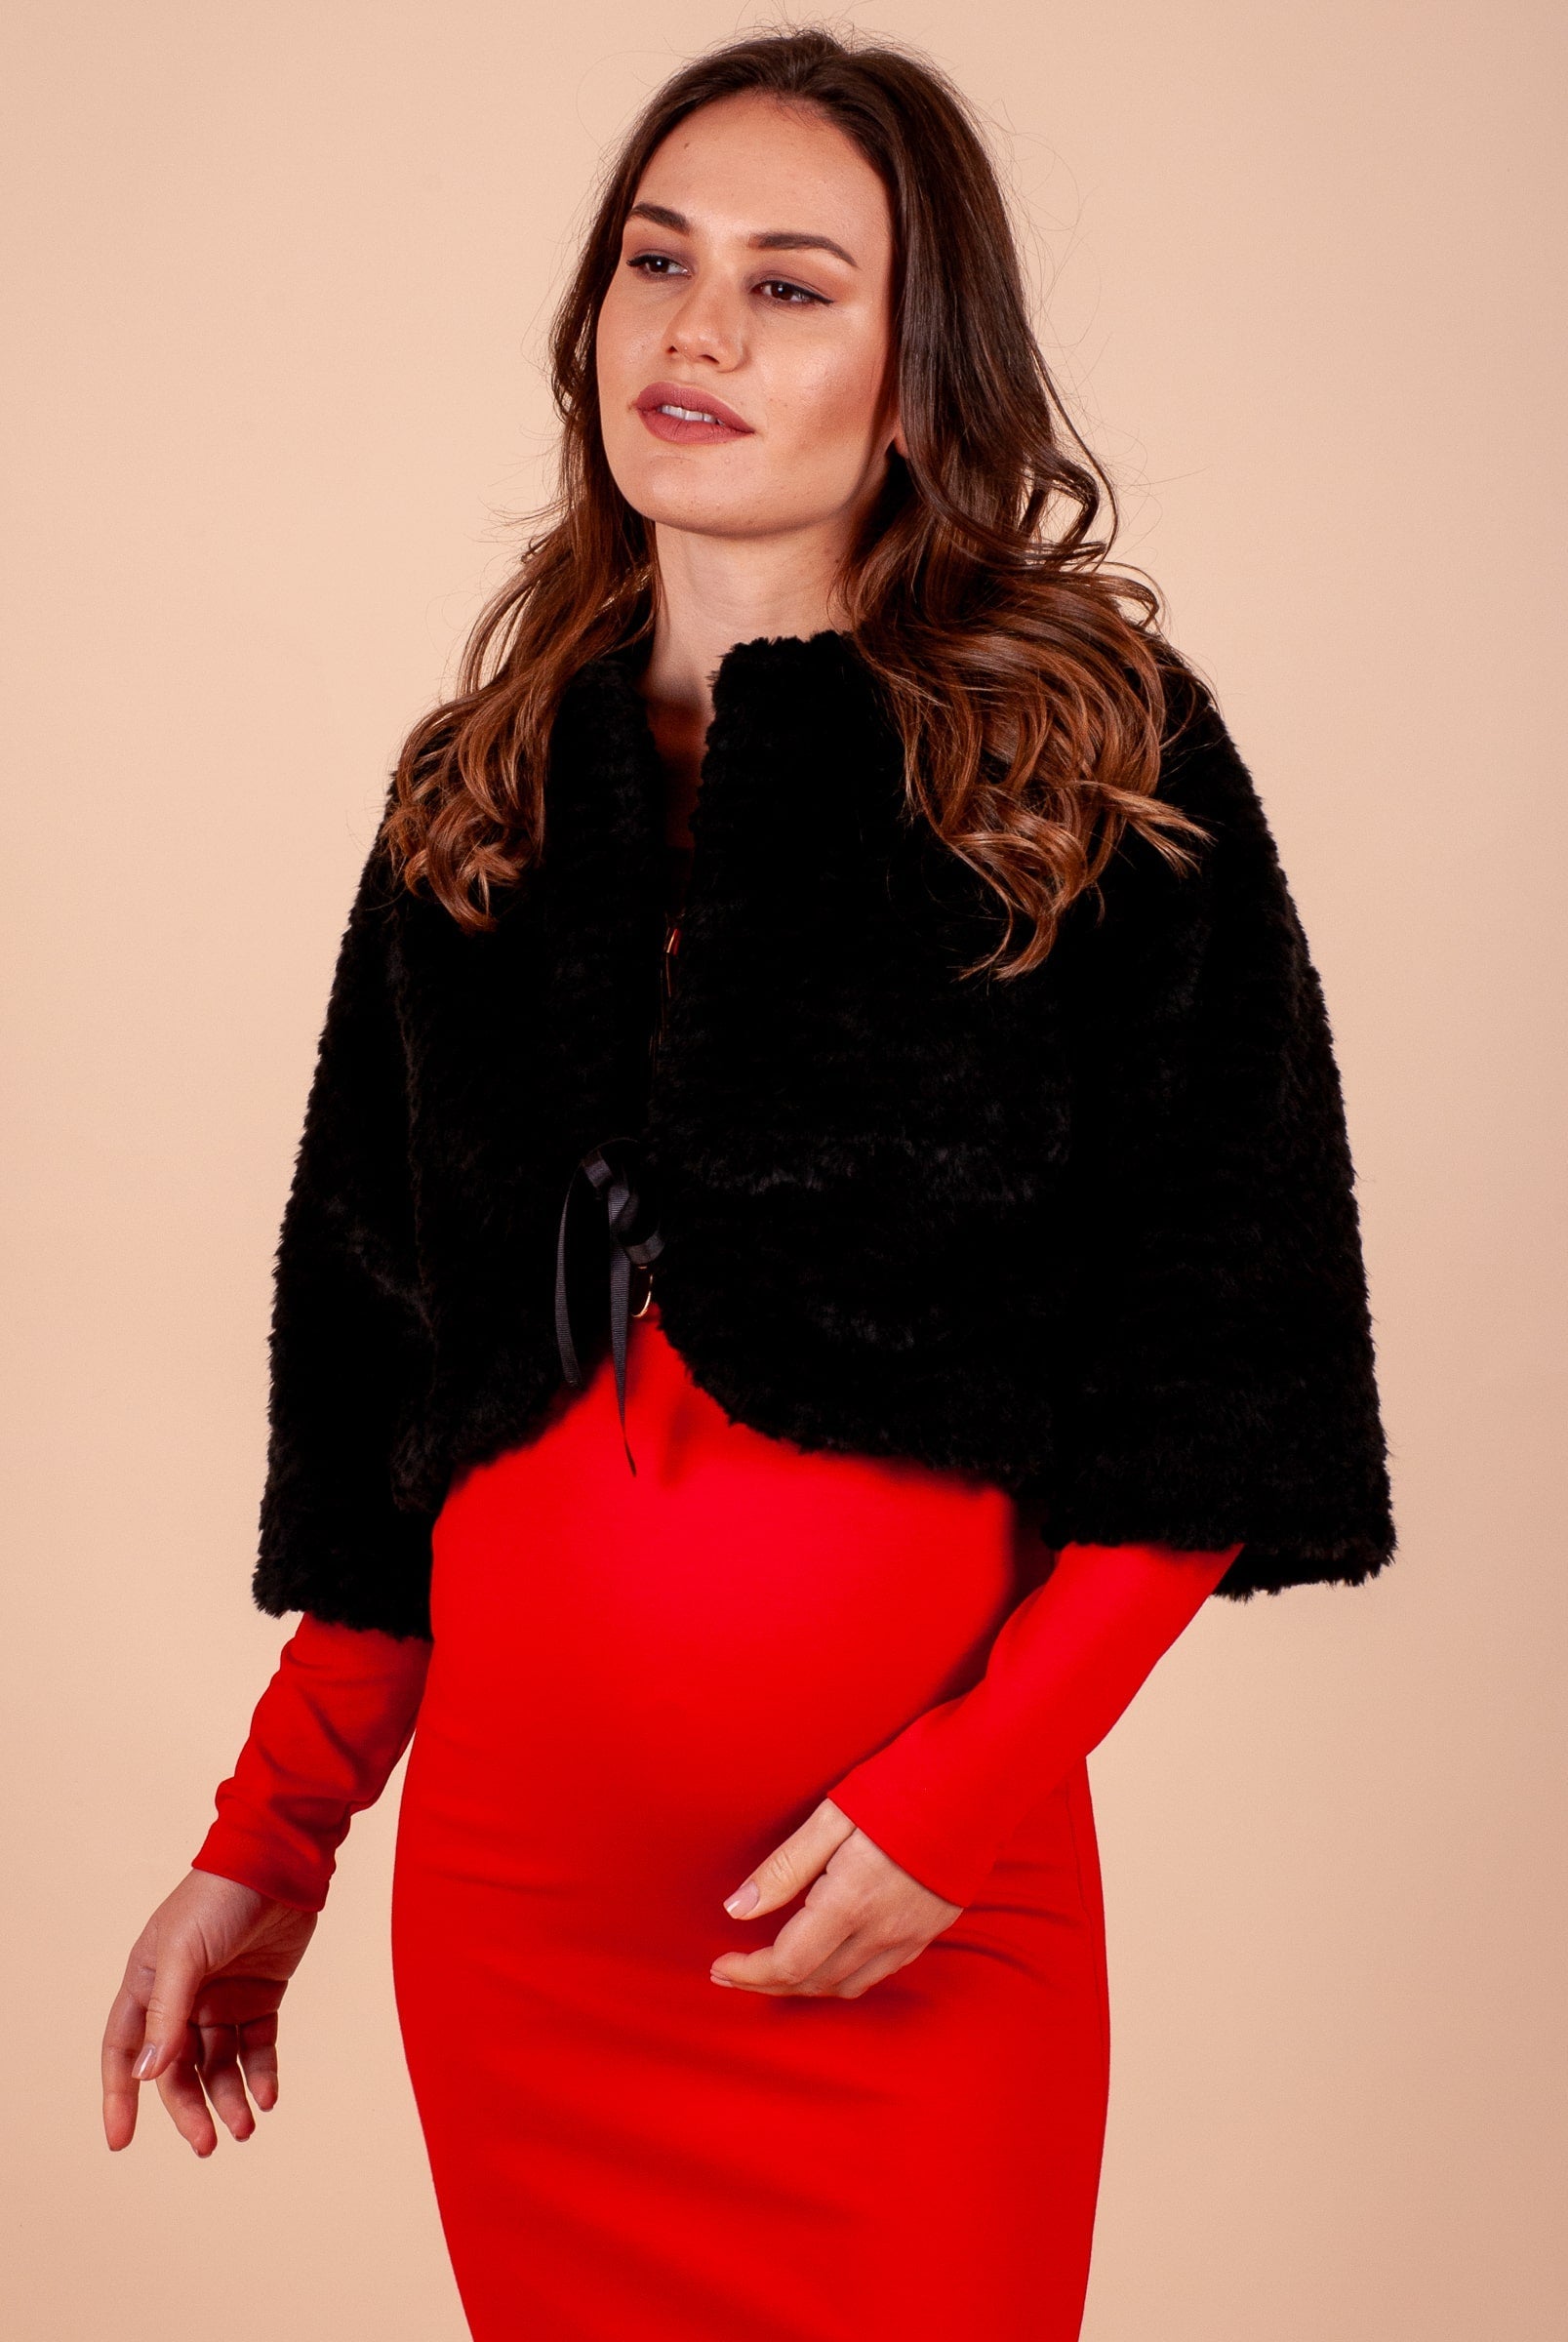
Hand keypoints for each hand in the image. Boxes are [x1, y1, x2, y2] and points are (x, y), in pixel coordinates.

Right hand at [102, 1870, 317, 2154]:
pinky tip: (268, 2098)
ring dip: (229, 2098)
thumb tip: (148, 2075)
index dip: (120, 2095)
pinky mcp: (260, 1996)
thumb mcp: (184, 1952)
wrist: (280, 1862)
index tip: (120, 2141)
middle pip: (178, 2069)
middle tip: (207, 2144)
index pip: (125, 2050)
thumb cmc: (219, 1898)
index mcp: (148, 1983)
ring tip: (245, 2128)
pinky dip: (261, 2075)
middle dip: (190, 2108)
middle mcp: (182, 1997)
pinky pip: (256, 2048)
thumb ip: (167, 2013)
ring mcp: (222, 1998)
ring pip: (219, 2064)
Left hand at [711, 1797, 961, 1999]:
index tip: (719, 1966)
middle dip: (767, 1983)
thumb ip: (785, 1867)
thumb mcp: (833, 1815)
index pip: (788, 1963)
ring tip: (770, 1970)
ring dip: (803, 1984)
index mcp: (852, 1901)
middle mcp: (882, 1931)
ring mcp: (911, 1935)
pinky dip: (840, 1977)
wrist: (982, 1780)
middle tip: (731, 1972)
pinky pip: (878, 1973)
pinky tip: (825, 1958)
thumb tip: (737, 1910)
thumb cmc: (904, 1785)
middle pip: (813, 1982)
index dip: (748, 1972)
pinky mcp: (931, 1930)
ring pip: (846, 1985)